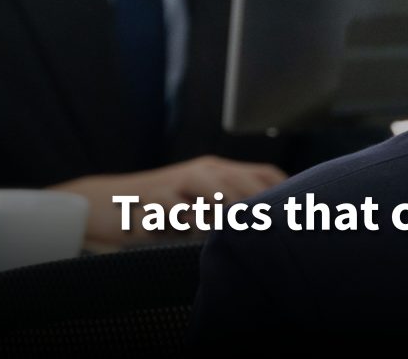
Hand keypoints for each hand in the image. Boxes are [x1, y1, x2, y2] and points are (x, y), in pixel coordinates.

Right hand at [49, 155, 286, 247]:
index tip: (305, 214)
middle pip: (246, 182)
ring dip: (231, 209)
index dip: (288, 192)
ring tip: (247, 229)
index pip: (265, 175)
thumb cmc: (160, 210)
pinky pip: (177, 209)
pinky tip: (200, 237)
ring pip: (215, 188)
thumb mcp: (199, 206)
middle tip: (283, 229)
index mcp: (220, 171)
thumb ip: (230, 210)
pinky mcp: (153, 199)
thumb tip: (274, 228)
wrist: (102, 204)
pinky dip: (192, 223)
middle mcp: (203, 171)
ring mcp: (178, 182)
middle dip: (264, 205)